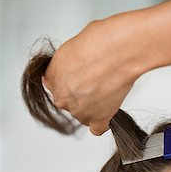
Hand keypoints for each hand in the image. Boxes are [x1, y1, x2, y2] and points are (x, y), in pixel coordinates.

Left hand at [43, 18, 139, 134]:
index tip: (80, 78)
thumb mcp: (72, 46)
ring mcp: (80, 110)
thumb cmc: (99, 43)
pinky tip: (106, 113)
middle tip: (96, 82)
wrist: (117, 53)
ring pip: (83, 114)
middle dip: (81, 94)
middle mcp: (63, 98)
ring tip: (107, 90)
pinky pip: (97, 128)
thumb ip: (67, 63)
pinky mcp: (98, 119)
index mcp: (52, 78)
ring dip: (93, 107)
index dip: (71, 82)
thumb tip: (73, 67)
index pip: (57, 87)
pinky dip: (102, 123)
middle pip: (70, 102)